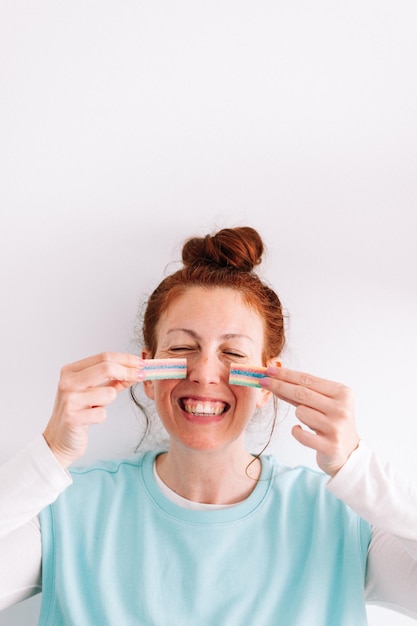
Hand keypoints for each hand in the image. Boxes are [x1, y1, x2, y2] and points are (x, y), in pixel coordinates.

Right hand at [43, 352, 143, 468]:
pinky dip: (101, 417)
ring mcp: (69, 400)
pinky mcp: (73, 418)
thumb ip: (114, 380)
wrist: (58, 440)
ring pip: (109, 393)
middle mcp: (67, 382)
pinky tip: (89, 420)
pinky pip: (102, 414)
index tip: (141, 363)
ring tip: (95, 408)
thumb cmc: (78, 413)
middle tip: (142, 376)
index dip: (125, 359)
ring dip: (108, 402)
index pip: (103, 357)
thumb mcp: (95, 392)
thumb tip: (137, 370)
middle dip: (128, 372)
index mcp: (71, 371)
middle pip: (106, 367)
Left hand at [260, 366, 359, 475]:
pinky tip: (302, 431)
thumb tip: (275, 379)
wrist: (348, 452)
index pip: (308, 380)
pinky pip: (300, 433)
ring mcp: (336, 427)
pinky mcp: (330, 446)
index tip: (269, 370)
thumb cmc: (331, 422)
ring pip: (300, 412)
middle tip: (262, 381)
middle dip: (279, 385)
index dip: (287, 374)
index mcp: (342, 393)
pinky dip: (296, 431)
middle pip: (302, 393)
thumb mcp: (322, 403)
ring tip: (310, 422)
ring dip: (299, 415)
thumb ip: (302, 392)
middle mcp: (341, 409)